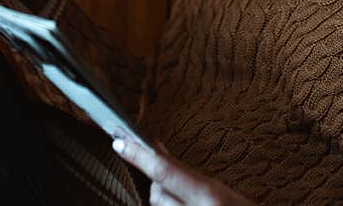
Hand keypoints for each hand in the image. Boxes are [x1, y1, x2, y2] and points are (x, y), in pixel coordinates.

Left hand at [112, 134, 254, 205]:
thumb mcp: (223, 192)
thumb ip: (188, 175)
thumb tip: (156, 148)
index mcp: (211, 198)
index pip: (165, 172)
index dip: (139, 156)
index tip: (119, 142)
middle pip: (157, 193)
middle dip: (160, 186)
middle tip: (180, 188)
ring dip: (166, 204)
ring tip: (189, 205)